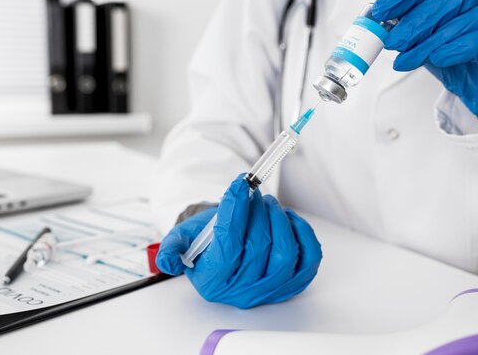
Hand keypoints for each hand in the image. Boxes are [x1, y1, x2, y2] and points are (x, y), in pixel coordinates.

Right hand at [156, 174, 321, 308]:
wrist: (223, 248)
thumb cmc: (205, 241)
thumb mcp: (181, 239)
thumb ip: (172, 247)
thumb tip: (168, 261)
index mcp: (212, 281)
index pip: (229, 245)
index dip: (236, 210)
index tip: (239, 184)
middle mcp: (241, 291)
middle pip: (259, 246)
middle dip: (257, 210)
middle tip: (252, 194)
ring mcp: (270, 289)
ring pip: (286, 253)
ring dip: (279, 220)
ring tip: (267, 205)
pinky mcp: (293, 282)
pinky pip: (309, 258)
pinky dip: (302, 233)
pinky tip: (287, 220)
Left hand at [372, 0, 477, 128]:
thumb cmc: (461, 58)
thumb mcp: (429, 40)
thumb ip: (411, 29)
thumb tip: (383, 25)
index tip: (381, 10)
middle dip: (418, 19)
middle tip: (394, 41)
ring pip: (470, 17)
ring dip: (432, 40)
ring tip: (408, 58)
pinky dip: (460, 48)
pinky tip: (439, 58)